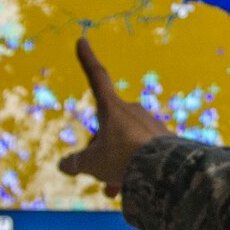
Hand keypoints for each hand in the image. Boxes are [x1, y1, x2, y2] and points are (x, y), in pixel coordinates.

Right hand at [57, 37, 171, 197]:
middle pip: (108, 128)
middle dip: (101, 152)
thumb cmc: (123, 160)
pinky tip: (135, 185)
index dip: (87, 59)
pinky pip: (144, 151)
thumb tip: (64, 165)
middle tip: (101, 177)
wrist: (164, 170)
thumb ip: (76, 163)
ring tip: (114, 189)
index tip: (83, 40)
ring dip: (117, 164)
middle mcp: (132, 110)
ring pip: (126, 143)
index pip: (96, 77)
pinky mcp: (166, 138)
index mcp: (112, 108)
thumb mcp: (93, 163)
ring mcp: (150, 123)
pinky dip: (136, 167)